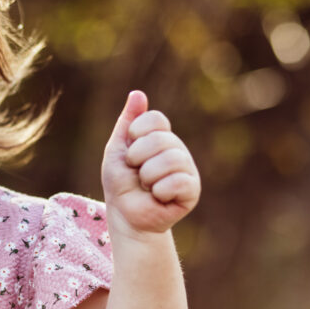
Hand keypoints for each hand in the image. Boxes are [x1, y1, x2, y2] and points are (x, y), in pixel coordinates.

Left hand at [101, 90, 199, 235]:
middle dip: (137, 158)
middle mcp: (177, 149)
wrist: (125, 215)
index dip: (136, 133)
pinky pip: (177, 182)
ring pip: (170, 159)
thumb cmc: (120, 183)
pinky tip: (158, 197)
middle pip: (160, 139)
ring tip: (147, 186)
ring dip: (148, 176)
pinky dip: (159, 192)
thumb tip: (138, 93)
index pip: (156, 119)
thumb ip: (127, 122)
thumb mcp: (117, 150)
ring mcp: (187, 168)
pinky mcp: (192, 190)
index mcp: (160, 136)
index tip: (129, 150)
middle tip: (136, 173)